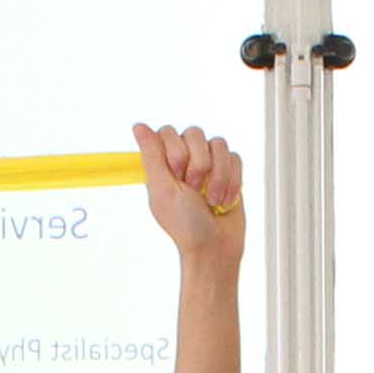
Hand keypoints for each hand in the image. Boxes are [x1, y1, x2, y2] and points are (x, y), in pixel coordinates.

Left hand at [138, 122, 244, 262]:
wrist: (216, 246)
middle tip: (195, 191)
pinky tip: (225, 200)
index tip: (177, 178)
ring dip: (217, 176)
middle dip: (199, 165)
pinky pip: (234, 157)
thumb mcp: (163, 190)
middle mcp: (186, 160)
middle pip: (195, 133)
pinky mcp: (229, 171)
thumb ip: (151, 156)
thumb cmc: (186, 225)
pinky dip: (232, 181)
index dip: (176, 152)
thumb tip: (138, 126)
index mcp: (164, 165)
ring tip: (212, 200)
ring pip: (218, 144)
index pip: (168, 132)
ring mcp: (209, 164)